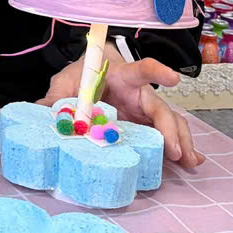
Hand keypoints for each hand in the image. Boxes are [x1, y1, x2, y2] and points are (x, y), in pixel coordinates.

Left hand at [40, 47, 203, 168]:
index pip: (141, 70)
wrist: (90, 74)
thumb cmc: (81, 75)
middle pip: (161, 108)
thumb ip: (57, 95)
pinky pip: (166, 133)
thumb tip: (41, 110)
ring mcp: (145, 110)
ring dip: (182, 141)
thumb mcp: (66, 81)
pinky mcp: (146, 124)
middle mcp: (139, 93)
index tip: (173, 79)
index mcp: (122, 75)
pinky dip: (179, 146)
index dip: (156, 72)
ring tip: (190, 162)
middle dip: (171, 129)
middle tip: (176, 151)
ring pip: (171, 122)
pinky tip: (190, 162)